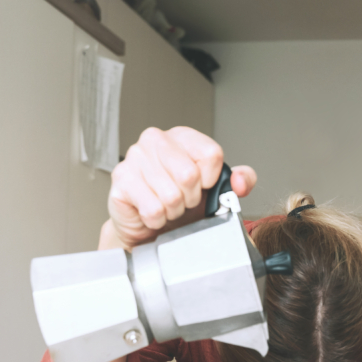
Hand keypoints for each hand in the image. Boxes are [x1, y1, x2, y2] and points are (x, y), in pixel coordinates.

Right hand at [106, 127, 257, 248]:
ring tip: (168, 206)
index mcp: (182, 136)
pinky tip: (153, 212)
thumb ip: (240, 180)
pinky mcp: (121, 181)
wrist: (151, 225)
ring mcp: (134, 158)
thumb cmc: (182, 201)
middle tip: (183, 199)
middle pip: (189, 175)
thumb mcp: (217, 188)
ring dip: (174, 210)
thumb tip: (240, 182)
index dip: (211, 178)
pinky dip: (158, 219)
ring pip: (171, 195)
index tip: (204, 185)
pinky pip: (153, 209)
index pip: (211, 154)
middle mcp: (155, 140)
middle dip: (191, 197)